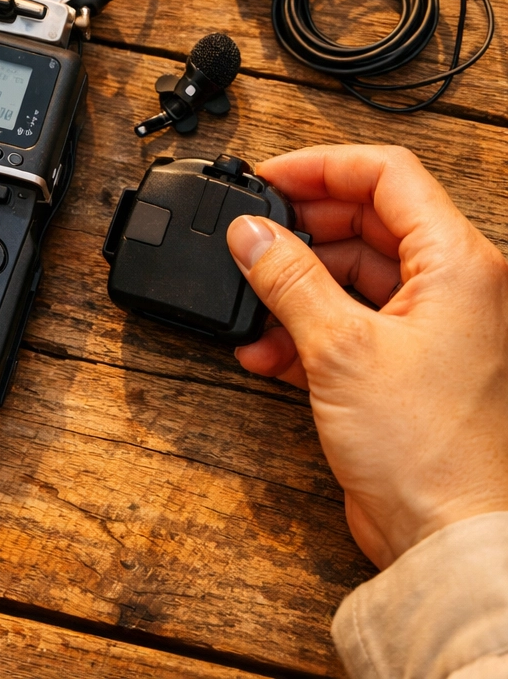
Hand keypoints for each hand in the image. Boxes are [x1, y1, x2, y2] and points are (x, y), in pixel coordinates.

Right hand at [226, 145, 507, 568]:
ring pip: (349, 275)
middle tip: (249, 237)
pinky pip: (347, 321)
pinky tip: (265, 351)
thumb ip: (288, 280)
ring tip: (250, 306)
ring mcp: (428, 327)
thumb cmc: (434, 453)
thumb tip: (251, 235)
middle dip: (300, 231)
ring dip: (294, 288)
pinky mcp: (403, 364)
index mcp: (459, 263)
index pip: (387, 176)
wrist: (450, 542)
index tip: (268, 177)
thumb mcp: (341, 349)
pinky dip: (302, 328)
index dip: (321, 166)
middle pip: (366, 222)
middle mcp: (451, 287)